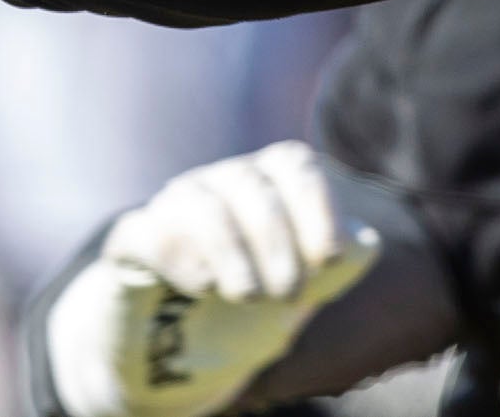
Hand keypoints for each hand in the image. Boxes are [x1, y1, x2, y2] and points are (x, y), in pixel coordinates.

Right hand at [45, 142, 381, 416]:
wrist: (179, 334)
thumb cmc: (256, 292)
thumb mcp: (303, 283)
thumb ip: (336, 265)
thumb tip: (367, 244)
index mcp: (267, 179)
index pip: (295, 165)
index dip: (317, 206)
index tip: (330, 259)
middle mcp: (219, 180)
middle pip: (250, 184)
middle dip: (277, 240)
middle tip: (289, 293)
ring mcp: (171, 205)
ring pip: (200, 204)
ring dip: (232, 251)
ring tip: (247, 295)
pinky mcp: (132, 241)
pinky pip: (144, 230)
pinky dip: (177, 255)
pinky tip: (202, 286)